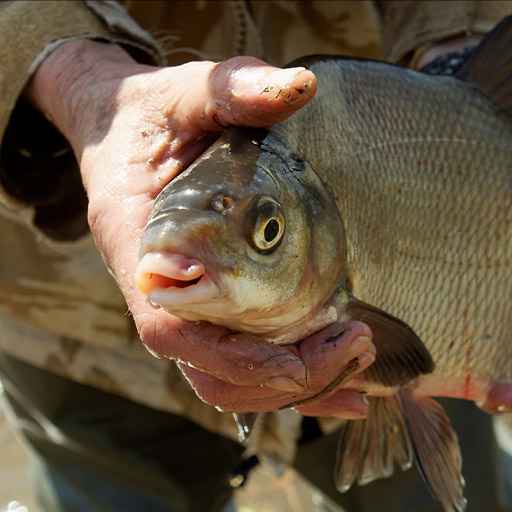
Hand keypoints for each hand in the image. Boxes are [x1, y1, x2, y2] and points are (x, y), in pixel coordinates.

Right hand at [26, 40, 375, 418]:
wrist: (124, 131)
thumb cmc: (151, 117)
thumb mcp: (185, 94)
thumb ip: (231, 88)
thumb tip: (299, 86)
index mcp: (138, 251)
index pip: (171, 331)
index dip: (233, 360)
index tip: (302, 357)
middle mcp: (159, 293)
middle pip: (211, 372)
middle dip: (283, 378)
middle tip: (355, 347)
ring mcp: (184, 304)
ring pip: (229, 379)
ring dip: (293, 387)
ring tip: (358, 363)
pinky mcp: (208, 303)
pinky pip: (243, 359)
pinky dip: (290, 378)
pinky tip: (341, 374)